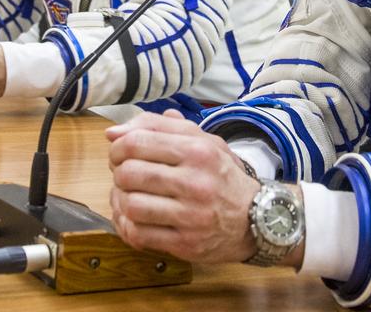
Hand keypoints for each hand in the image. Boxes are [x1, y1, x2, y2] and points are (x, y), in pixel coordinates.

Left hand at [107, 109, 261, 263]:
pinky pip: (138, 234)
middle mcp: (195, 182)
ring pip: (130, 204)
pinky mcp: (185, 243)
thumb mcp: (202, 141)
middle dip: (117, 173)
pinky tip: (133, 219)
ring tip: (128, 197)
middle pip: (129, 173)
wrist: (257, 218)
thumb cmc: (222, 176)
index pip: (137, 142)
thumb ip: (159, 128)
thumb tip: (114, 132)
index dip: (117, 147)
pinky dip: (126, 226)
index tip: (119, 153)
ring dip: (120, 200)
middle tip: (124, 176)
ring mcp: (190, 215)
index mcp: (197, 150)